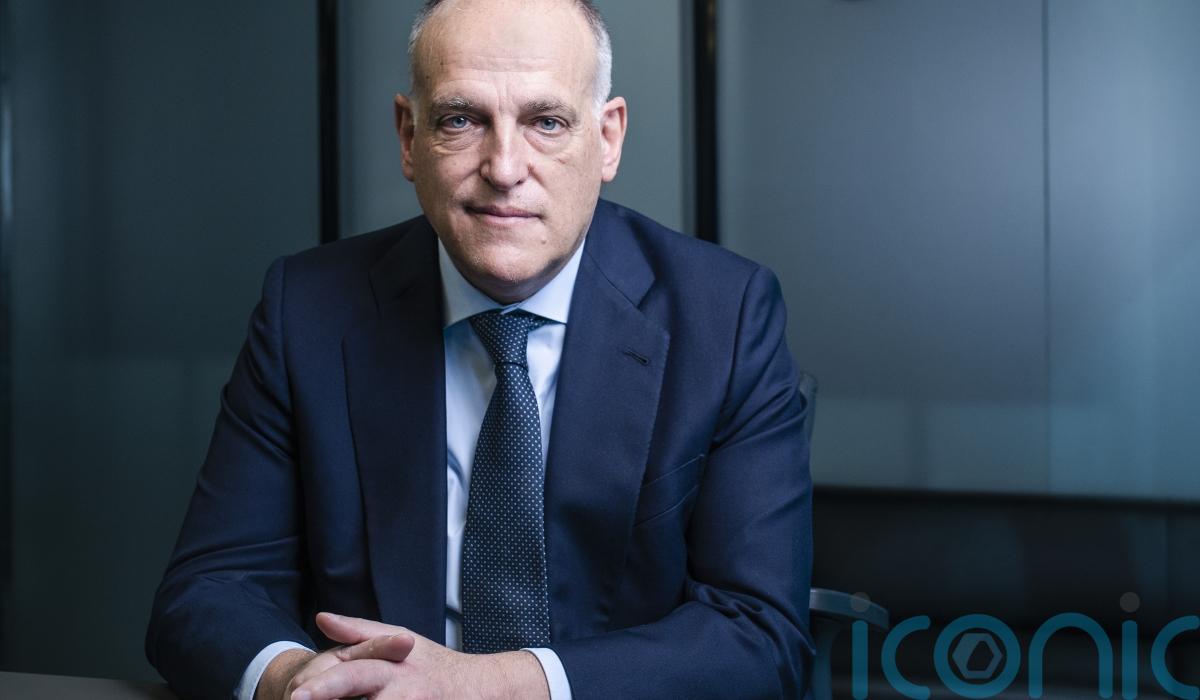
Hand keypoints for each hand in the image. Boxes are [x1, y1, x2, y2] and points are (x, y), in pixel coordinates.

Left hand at [288, 612, 548, 699]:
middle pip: (359, 686)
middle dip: (327, 694)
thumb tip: (322, 618)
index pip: (351, 671)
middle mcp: (401, 688)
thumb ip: (359, 632)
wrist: (480, 688)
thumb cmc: (433, 666)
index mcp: (391, 664)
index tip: (295, 693)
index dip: (321, 684)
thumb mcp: (400, 641)